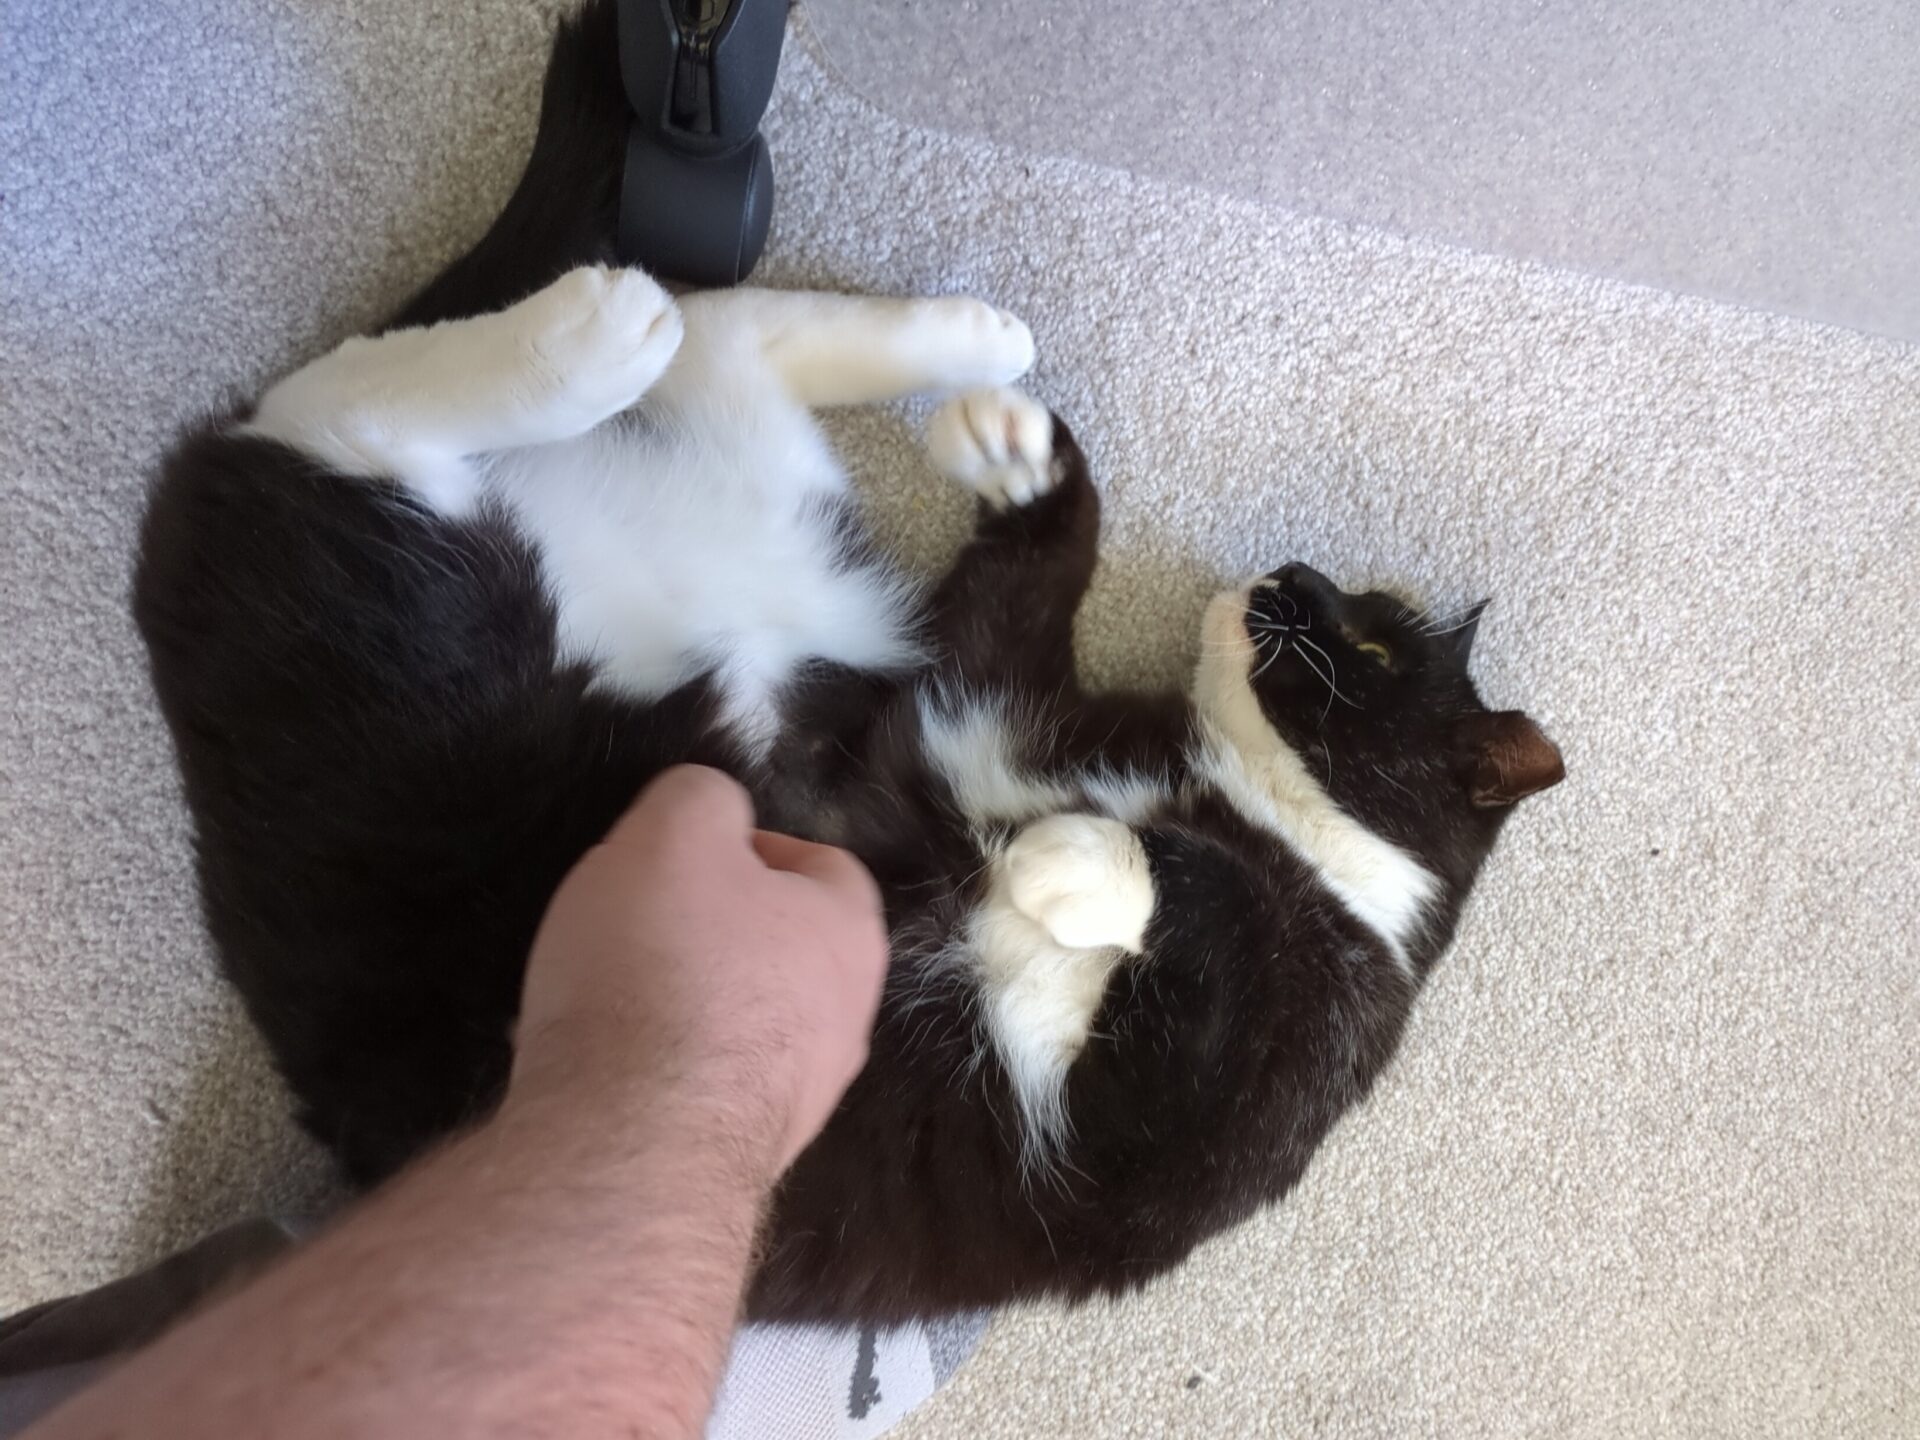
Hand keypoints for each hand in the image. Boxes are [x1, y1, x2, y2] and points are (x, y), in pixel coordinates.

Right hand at [508, 765, 888, 1175]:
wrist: (630, 1144)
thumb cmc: (661, 965)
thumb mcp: (674, 832)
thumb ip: (702, 799)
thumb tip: (715, 816)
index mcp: (850, 935)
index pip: (824, 867)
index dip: (752, 849)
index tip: (682, 858)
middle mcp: (848, 1023)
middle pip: (786, 952)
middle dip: (718, 932)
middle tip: (641, 923)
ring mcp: (799, 1103)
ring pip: (743, 1028)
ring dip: (686, 1007)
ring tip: (608, 997)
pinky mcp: (738, 1159)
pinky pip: (702, 1093)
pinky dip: (660, 1072)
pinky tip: (601, 1069)